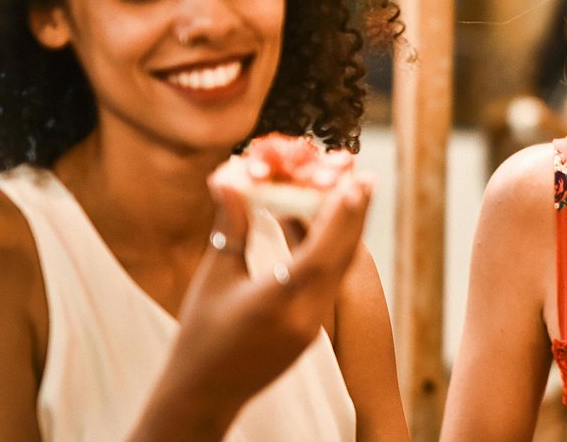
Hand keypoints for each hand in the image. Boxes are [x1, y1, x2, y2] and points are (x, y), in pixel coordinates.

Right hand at [131, 173, 371, 438]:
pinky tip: (335, 229)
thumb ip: (230, 226)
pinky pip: (331, 283)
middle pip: (340, 258)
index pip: (319, 255)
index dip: (339, 218)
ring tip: (357, 194)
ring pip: (339, 270)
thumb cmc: (200, 333)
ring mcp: (313, 326)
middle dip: (354, 215)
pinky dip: (334, 252)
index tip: (355, 184)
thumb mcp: (215, 276)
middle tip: (365, 177)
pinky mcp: (313, 330)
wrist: (205, 392)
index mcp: (277, 303)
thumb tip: (231, 176)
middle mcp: (304, 316)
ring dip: (348, 231)